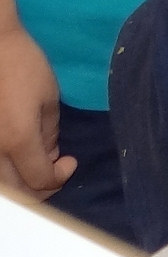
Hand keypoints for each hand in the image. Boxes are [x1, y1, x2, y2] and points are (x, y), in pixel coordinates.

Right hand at [0, 23, 73, 198]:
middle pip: (17, 190)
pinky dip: (8, 171)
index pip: (39, 180)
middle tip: (57, 170)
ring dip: (22, 182)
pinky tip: (19, 158)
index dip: (59, 178)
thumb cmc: (22, 66)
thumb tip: (50, 156)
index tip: (71, 162)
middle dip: (41, 186)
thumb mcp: (48, 98)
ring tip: (39, 165)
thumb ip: (49, 133)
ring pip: (3, 184)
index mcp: (17, 140)